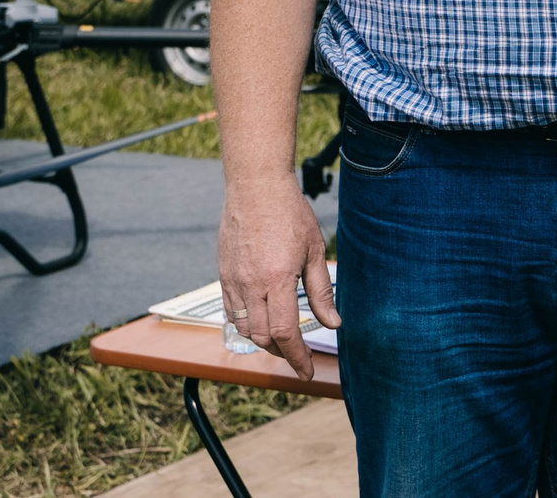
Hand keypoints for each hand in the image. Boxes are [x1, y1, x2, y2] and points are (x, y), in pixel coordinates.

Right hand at [217, 172, 339, 379]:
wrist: (255, 186)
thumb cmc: (289, 213)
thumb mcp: (314, 250)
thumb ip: (322, 291)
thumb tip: (333, 324)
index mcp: (277, 280)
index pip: (285, 333)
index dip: (297, 357)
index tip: (306, 371)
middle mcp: (251, 285)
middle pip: (262, 337)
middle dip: (282, 352)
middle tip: (299, 355)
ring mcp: (233, 280)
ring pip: (243, 328)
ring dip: (262, 340)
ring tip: (281, 339)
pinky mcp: (223, 273)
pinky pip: (230, 310)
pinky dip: (245, 323)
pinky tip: (260, 319)